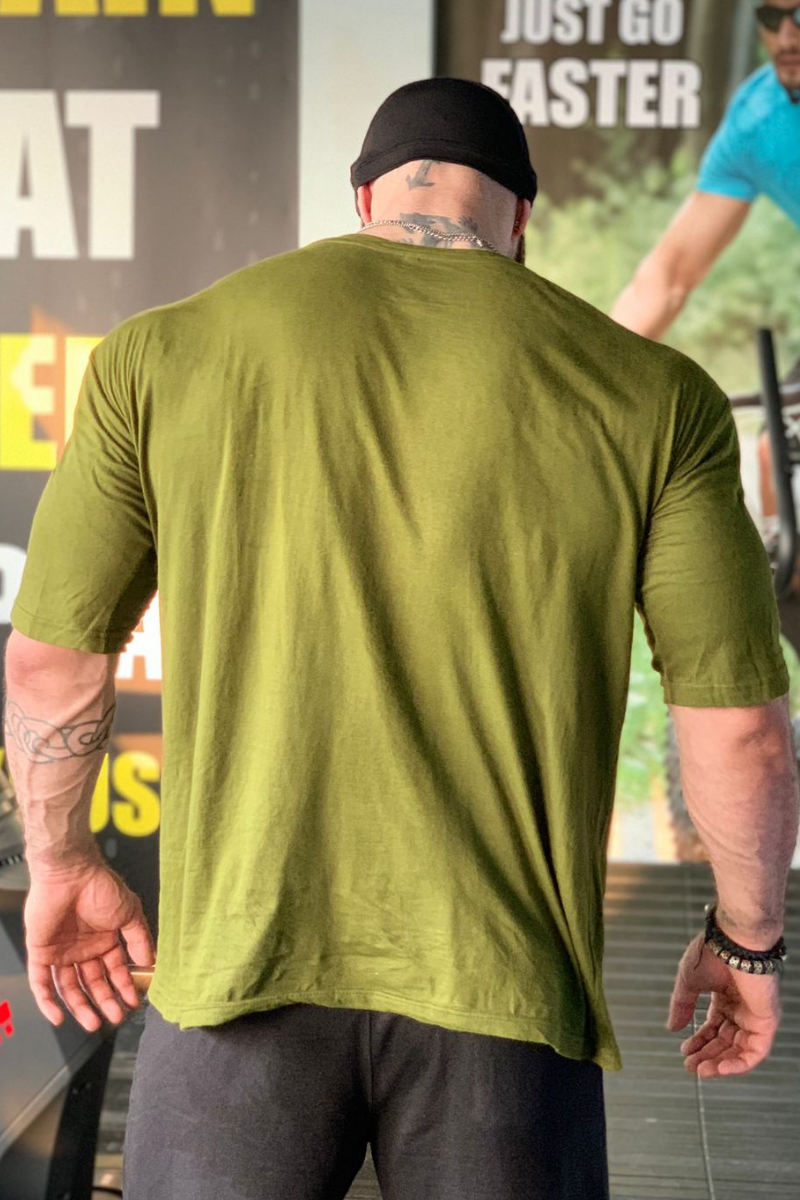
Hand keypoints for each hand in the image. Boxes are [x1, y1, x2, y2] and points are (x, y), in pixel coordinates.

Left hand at [23, 857, 155, 1032]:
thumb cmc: (101, 888)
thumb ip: (140, 939)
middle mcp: (83, 948)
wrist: (71, 874)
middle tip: (115, 1017)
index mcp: (104, 939)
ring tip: (93, 1022)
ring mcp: (61, 951)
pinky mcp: (41, 952)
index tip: (133, 1002)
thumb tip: (151, 963)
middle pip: (93, 983)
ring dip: (81, 1006)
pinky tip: (58, 1016)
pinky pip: (41, 981)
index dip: (123, 987)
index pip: (114, 970)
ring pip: (69, 987)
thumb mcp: (130, 914)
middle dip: (105, 1001)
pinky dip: (48, 1001)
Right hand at [667, 932, 780, 1077]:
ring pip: (739, 1050)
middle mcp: (741, 1008)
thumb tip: (672, 1028)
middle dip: (707, 1056)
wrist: (735, 941)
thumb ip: (682, 1006)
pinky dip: (739, 1063)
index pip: (713, 1028)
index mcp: (724, 997)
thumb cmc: (713, 952)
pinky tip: (720, 1067)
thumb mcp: (688, 982)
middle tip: (691, 1067)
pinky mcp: (767, 1021)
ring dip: (720, 1063)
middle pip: (725, 1042)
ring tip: (702, 1071)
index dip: (698, 1041)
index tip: (684, 1051)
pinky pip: (756, 1051)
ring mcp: (754, 1015)